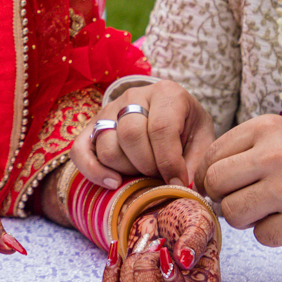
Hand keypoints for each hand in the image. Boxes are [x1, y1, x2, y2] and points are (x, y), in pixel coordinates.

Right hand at [71, 80, 214, 188]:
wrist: (169, 114)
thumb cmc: (187, 129)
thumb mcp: (201, 139)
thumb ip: (195, 161)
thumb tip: (182, 188)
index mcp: (166, 93)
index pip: (160, 128)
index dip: (169, 162)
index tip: (178, 182)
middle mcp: (134, 95)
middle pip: (130, 136)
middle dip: (147, 166)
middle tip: (159, 175)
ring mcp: (109, 109)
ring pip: (107, 147)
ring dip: (126, 170)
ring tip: (143, 173)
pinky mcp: (91, 126)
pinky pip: (80, 151)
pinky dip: (93, 171)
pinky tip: (113, 183)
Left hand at [101, 198, 219, 281]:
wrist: (165, 217)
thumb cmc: (188, 222)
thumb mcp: (199, 222)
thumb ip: (196, 239)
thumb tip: (185, 260)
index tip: (167, 258)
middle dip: (147, 271)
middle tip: (157, 243)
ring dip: (131, 268)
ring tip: (146, 243)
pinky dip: (110, 275)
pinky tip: (116, 251)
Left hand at [195, 114, 281, 245]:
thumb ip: (244, 152)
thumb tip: (201, 183)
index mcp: (267, 129)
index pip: (211, 156)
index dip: (212, 176)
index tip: (226, 185)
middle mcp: (275, 156)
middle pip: (215, 185)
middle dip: (222, 197)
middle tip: (243, 200)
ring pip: (233, 214)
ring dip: (246, 218)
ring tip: (269, 210)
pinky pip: (262, 237)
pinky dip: (272, 234)